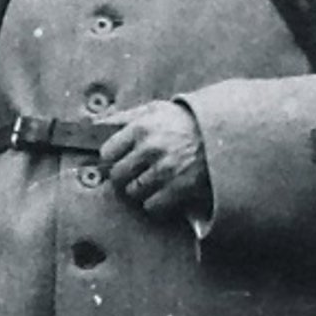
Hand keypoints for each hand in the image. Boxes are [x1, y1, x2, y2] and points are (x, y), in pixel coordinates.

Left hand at [101, 99, 209, 220]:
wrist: (221, 135)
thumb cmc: (184, 121)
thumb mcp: (155, 109)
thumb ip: (124, 117)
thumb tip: (94, 125)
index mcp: (141, 128)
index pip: (108, 152)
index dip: (112, 157)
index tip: (119, 158)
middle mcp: (151, 149)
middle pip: (118, 175)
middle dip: (123, 175)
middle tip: (133, 172)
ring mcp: (166, 170)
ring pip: (133, 192)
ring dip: (138, 189)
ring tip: (149, 181)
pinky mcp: (180, 188)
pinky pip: (152, 205)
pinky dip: (154, 202)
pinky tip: (162, 191)